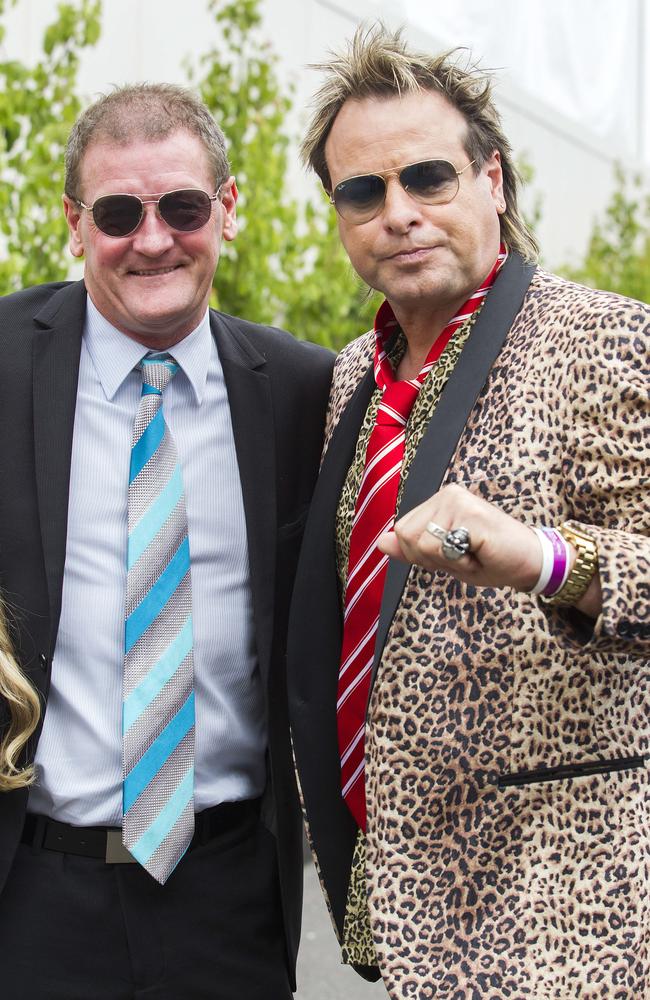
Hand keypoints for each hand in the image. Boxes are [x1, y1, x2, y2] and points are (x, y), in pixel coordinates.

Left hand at [378, 483, 541, 590]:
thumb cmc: (491, 559)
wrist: (531, 563)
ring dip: (448, 561)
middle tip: (465, 554)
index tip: (454, 553)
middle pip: (407, 536)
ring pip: (422, 544)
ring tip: (474, 553)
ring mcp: (459, 501)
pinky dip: (461, 563)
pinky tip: (481, 553)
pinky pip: (443, 549)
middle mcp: (448, 494)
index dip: (422, 555)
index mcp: (440, 500)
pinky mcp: (471, 515)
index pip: (403, 531)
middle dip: (432, 558)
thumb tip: (380, 542)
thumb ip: (412, 549)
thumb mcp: (444, 558)